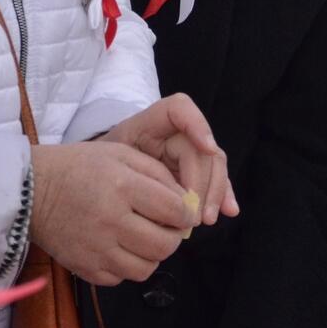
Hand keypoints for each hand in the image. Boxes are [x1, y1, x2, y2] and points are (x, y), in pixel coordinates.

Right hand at [30, 141, 193, 284]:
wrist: (30, 190)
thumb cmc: (79, 167)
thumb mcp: (120, 154)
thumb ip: (158, 174)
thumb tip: (186, 202)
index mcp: (122, 187)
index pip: (174, 211)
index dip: (186, 213)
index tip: (183, 212)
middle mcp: (111, 221)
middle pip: (165, 245)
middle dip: (173, 237)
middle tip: (166, 227)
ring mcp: (97, 250)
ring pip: (147, 268)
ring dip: (152, 254)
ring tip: (143, 237)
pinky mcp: (85, 269)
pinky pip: (122, 278)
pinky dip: (127, 265)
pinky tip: (120, 247)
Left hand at [102, 94, 234, 224]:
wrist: (97, 178)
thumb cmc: (100, 170)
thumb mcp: (107, 165)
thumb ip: (131, 173)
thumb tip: (167, 198)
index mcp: (150, 123)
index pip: (179, 108)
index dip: (196, 123)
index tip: (206, 147)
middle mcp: (175, 132)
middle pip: (201, 148)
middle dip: (203, 181)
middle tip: (195, 213)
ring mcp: (188, 150)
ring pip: (214, 164)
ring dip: (215, 192)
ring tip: (206, 219)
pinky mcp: (196, 170)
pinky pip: (215, 179)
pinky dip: (222, 195)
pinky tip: (229, 211)